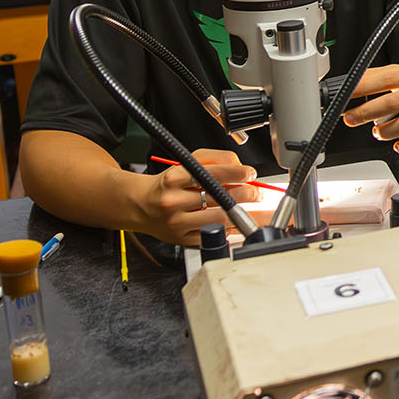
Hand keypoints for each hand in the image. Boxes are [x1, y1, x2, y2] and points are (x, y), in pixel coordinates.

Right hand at [134, 148, 258, 244]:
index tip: (250, 173)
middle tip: (257, 193)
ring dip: (241, 213)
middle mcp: (174, 200)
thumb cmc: (168, 184)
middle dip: (246, 194)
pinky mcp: (181, 239)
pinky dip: (227, 228)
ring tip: (250, 208)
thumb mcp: (187, 162)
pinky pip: (213, 235)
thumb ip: (214, 159)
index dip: (237, 173)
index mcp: (174, 178)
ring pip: (219, 219)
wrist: (141, 205)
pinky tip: (232, 221)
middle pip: (219, 198)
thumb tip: (240, 166)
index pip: (213, 173)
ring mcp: (177, 222)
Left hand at [343, 62, 398, 156]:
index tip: (346, 93)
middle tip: (351, 118)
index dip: (365, 86)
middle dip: (368, 112)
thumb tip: (356, 79)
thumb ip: (386, 75)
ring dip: (386, 131)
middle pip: (396, 102)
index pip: (389, 78)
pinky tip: (398, 147)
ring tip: (377, 132)